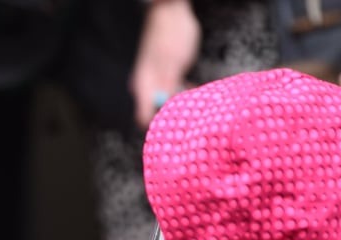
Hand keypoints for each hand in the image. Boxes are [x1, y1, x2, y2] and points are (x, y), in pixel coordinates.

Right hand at [130, 0, 200, 128]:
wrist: (171, 11)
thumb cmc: (170, 34)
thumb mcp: (173, 64)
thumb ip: (169, 89)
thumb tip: (167, 112)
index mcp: (143, 85)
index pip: (143, 117)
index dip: (158, 125)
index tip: (175, 127)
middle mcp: (147, 86)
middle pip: (156, 112)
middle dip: (174, 115)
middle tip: (192, 114)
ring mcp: (156, 80)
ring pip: (167, 101)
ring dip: (181, 103)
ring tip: (197, 102)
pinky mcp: (167, 74)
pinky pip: (174, 90)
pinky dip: (184, 93)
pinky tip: (196, 91)